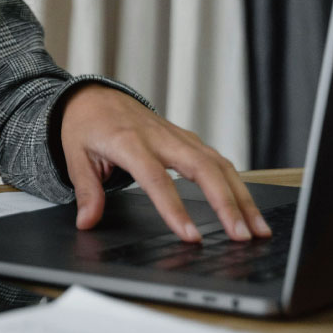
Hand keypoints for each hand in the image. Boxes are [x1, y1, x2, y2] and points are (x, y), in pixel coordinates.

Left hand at [59, 84, 271, 242]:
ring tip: (257, 229)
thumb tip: (87, 222)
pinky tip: (247, 207)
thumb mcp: (75, 156)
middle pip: (202, 169)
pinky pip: (217, 161)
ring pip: (218, 164)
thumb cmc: (85, 125)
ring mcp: (177, 137)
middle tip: (240, 236)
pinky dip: (236, 184)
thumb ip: (86, 190)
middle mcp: (160, 138)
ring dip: (241, 197)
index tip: (190, 236)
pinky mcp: (187, 140)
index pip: (157, 179)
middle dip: (226, 203)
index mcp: (129, 142)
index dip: (174, 209)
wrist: (93, 97)